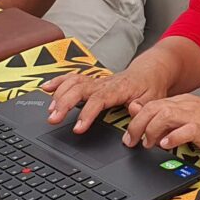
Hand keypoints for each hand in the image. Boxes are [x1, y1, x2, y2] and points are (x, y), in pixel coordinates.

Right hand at [43, 55, 174, 132]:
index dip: (87, 113)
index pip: (99, 99)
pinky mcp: (91, 81)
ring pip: (73, 82)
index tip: (78, 128)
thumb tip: (131, 123)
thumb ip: (142, 112)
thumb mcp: (153, 101)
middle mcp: (104, 82)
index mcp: (119, 88)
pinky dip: (57, 82)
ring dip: (59, 94)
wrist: (150, 71)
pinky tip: (46, 88)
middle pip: (79, 89)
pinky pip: (72, 78)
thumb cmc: (150, 87)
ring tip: (50, 110)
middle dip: (64, 103)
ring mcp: (96, 80)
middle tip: (53, 119)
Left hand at [123, 95, 199, 157]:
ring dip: (152, 130)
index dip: (136, 120)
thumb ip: (171, 119)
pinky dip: (173, 137)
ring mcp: (197, 116)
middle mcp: (187, 106)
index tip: (128, 136)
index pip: (152, 105)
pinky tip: (166, 145)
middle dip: (138, 125)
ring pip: (166, 115)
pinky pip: (187, 129)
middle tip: (131, 142)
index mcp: (182, 103)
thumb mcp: (192, 119)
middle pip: (154, 109)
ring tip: (147, 144)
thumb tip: (149, 119)